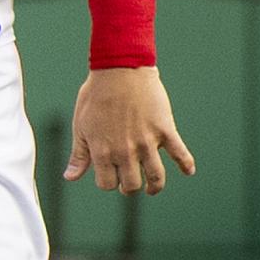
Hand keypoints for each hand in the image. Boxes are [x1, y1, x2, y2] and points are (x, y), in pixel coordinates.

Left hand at [66, 66, 193, 194]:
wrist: (119, 71)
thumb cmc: (96, 97)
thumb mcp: (81, 127)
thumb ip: (79, 155)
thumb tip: (70, 178)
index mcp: (102, 152)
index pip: (107, 183)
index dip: (108, 184)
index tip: (110, 178)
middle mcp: (125, 151)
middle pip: (132, 184)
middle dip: (130, 188)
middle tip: (130, 184)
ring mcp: (147, 142)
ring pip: (156, 177)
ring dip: (155, 186)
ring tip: (153, 188)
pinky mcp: (165, 131)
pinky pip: (180, 154)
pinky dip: (187, 165)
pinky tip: (189, 172)